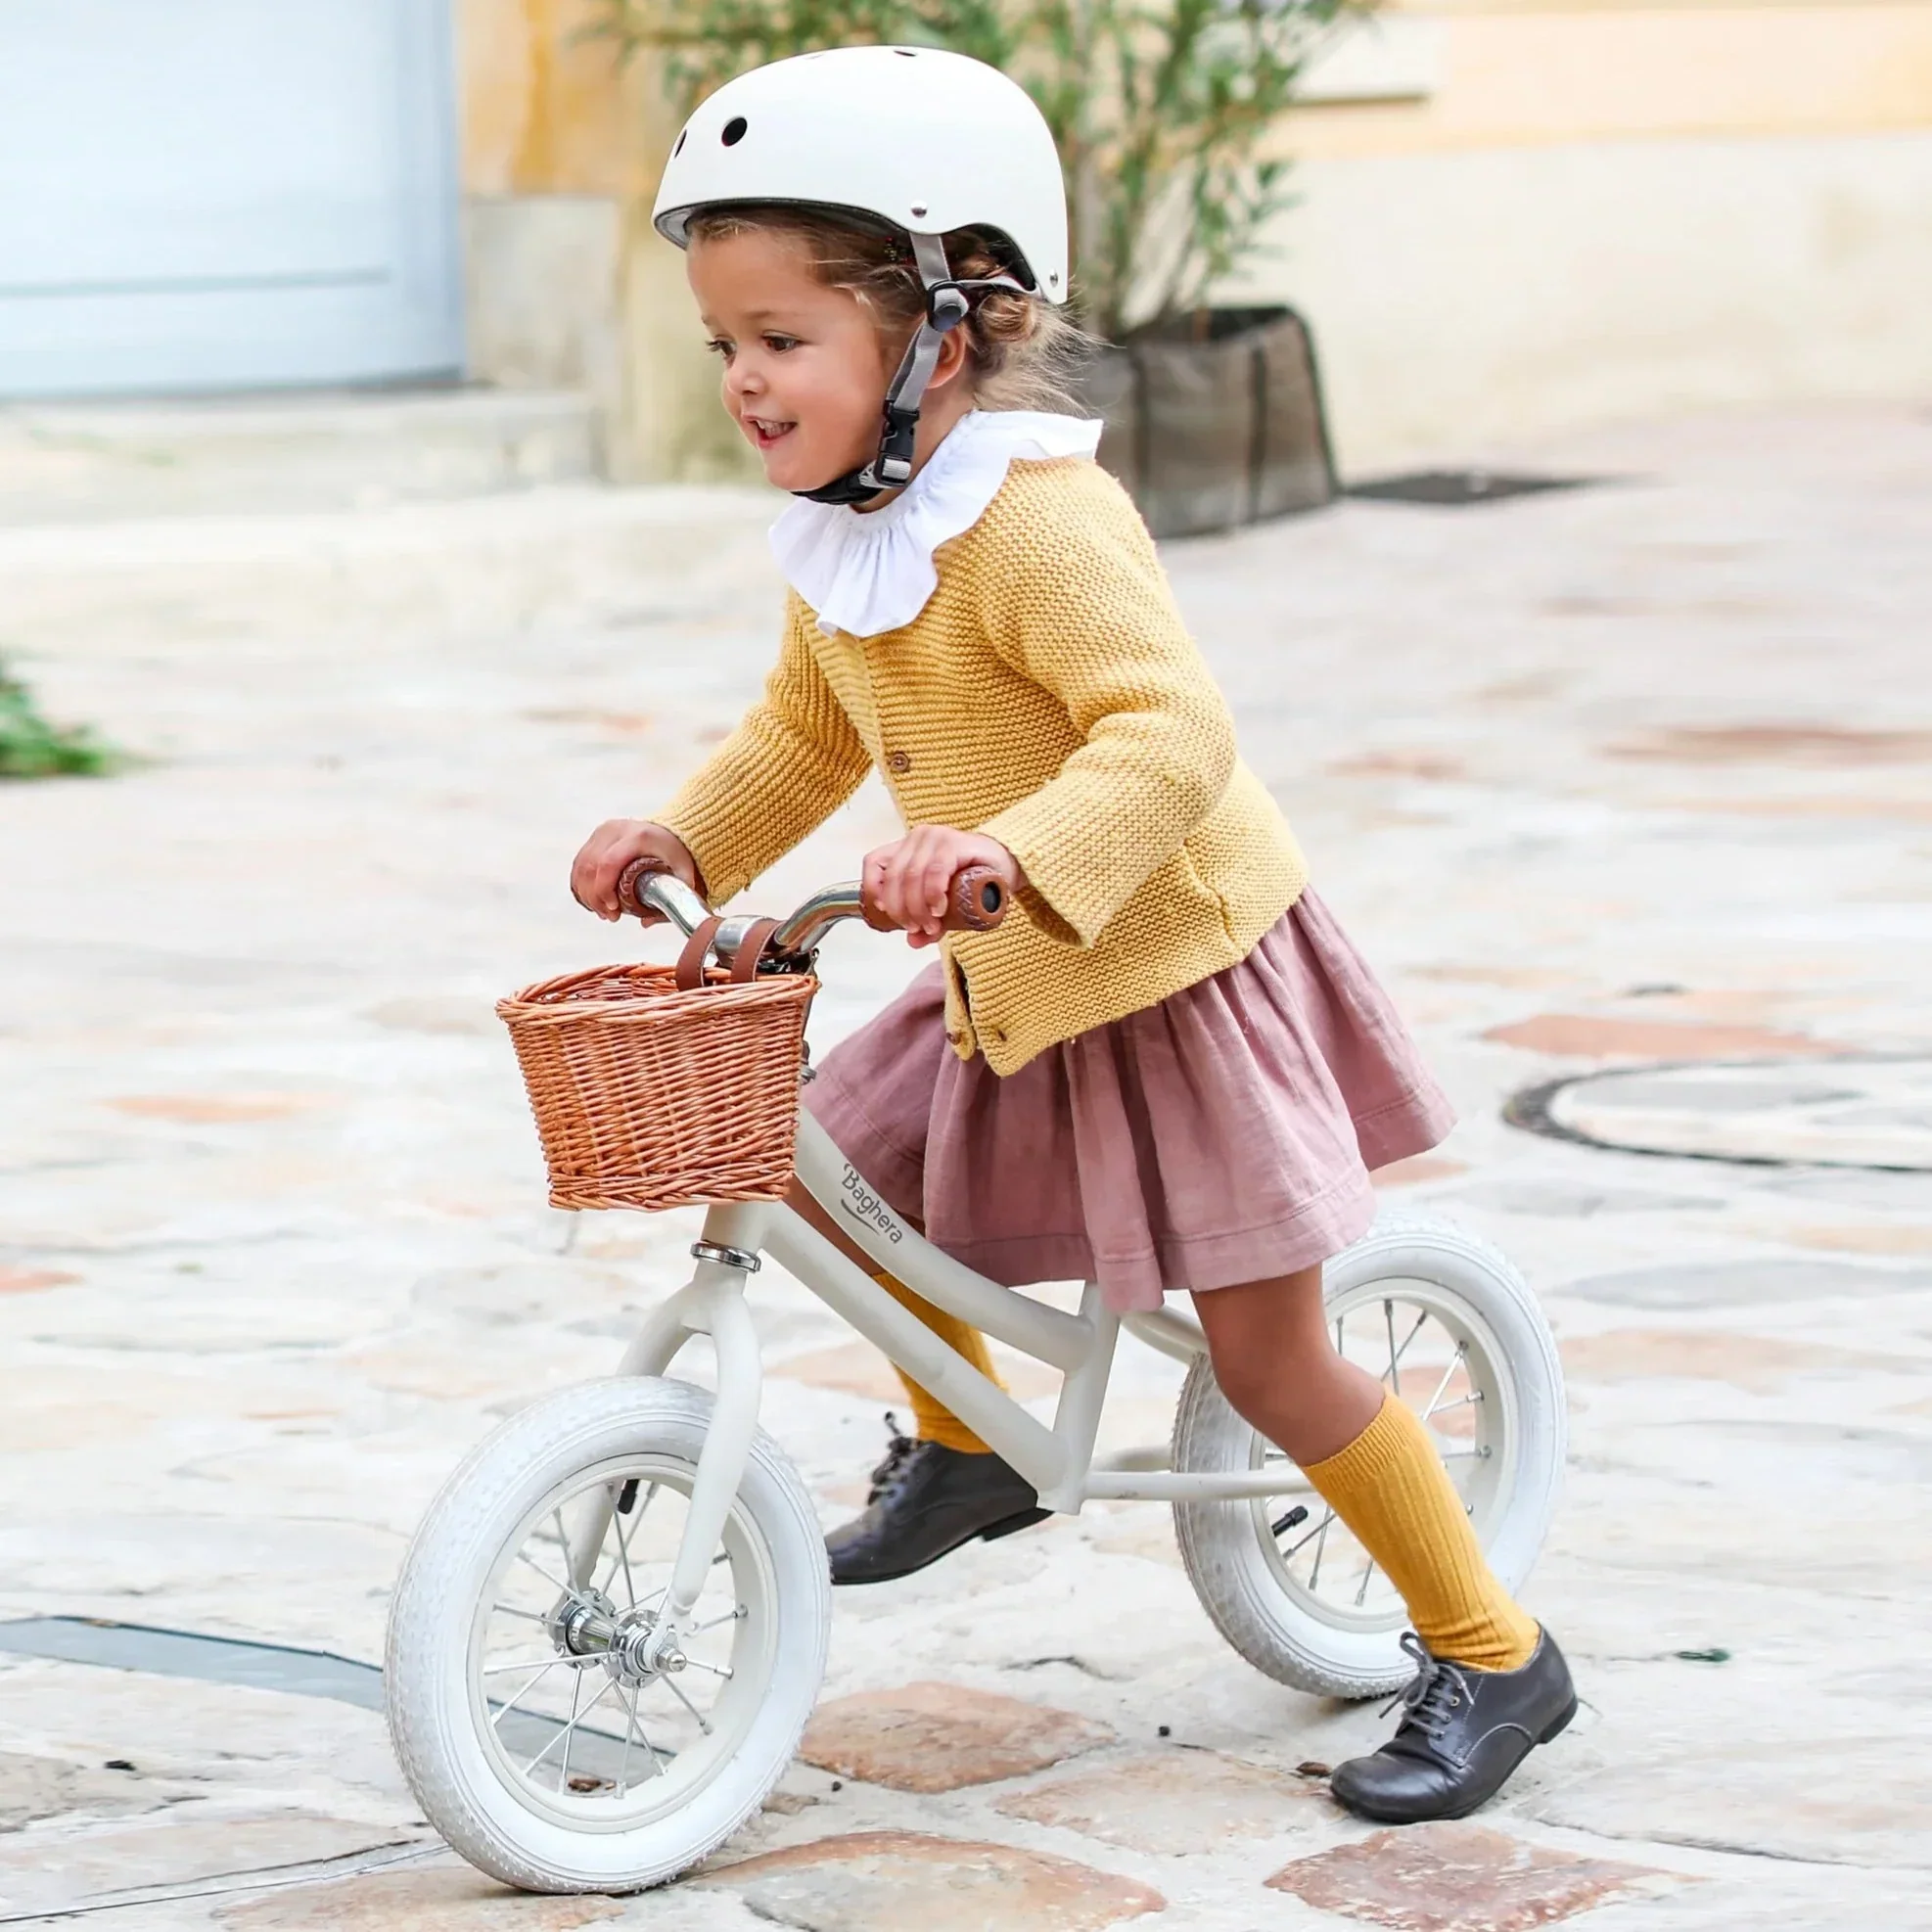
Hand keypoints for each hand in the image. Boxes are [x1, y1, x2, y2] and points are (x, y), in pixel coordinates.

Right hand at [570, 820, 702, 922]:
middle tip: (610, 916)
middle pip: (591, 867)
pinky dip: (581, 885)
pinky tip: (590, 900)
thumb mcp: (682, 872)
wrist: (668, 832)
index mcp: (638, 836)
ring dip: (587, 894)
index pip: (609, 863)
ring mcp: (603, 832)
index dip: (605, 889)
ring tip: (602, 911)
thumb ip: (671, 897)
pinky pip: (579, 864)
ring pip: (582, 866)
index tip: (614, 909)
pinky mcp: (595, 837)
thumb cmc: (675, 853)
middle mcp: (617, 830)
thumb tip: (645, 922)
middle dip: (595, 897)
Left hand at [863, 826, 1021, 947]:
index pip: (873, 863)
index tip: (887, 914)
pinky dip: (933, 893)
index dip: (874, 890)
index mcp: (906, 847)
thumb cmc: (973, 880)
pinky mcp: (955, 843)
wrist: (1008, 865)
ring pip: (912, 876)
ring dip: (918, 907)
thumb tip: (912, 942)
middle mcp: (917, 837)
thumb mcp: (945, 903)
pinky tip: (939, 909)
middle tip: (917, 930)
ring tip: (932, 926)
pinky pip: (935, 870)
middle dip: (902, 910)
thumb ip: (927, 920)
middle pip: (894, 877)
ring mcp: (936, 837)